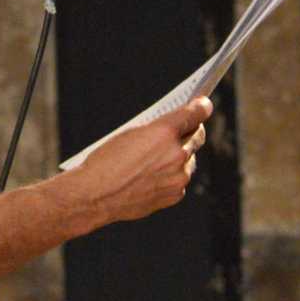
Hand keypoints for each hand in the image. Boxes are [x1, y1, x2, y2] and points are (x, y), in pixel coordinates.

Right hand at [69, 97, 211, 225]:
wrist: (96, 195)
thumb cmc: (106, 162)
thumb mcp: (130, 133)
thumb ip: (158, 130)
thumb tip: (174, 130)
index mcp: (164, 132)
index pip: (195, 113)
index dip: (201, 107)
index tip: (204, 104)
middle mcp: (176, 153)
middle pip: (197, 136)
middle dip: (193, 130)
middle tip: (187, 128)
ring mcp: (178, 176)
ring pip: (190, 159)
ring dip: (181, 156)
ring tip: (164, 156)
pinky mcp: (175, 194)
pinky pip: (181, 179)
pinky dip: (172, 176)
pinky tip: (156, 176)